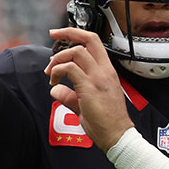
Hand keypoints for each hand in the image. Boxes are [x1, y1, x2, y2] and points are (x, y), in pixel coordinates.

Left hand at [45, 27, 134, 150]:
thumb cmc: (107, 123)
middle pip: (88, 39)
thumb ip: (70, 95)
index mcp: (107, 71)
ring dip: (59, 58)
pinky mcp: (90, 88)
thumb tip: (56, 90)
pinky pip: (70, 69)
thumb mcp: (86, 104)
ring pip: (77, 52)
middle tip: (52, 36)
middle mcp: (105, 71)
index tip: (60, 33)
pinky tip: (54, 82)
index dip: (76, 33)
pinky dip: (58, 71)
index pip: (94, 42)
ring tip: (51, 72)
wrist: (117, 136)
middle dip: (67, 33)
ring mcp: (98, 78)